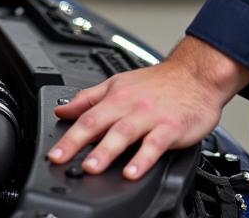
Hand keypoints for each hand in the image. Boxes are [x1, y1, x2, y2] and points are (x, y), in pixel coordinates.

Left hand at [49, 36, 248, 180]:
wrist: (195, 74)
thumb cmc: (158, 82)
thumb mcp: (118, 83)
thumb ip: (90, 98)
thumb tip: (63, 109)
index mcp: (116, 96)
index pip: (86, 116)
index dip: (67, 135)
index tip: (53, 154)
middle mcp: (130, 105)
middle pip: (99, 123)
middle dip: (77, 142)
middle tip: (61, 160)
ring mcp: (150, 116)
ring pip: (124, 133)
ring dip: (106, 151)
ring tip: (91, 167)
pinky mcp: (171, 127)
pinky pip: (155, 144)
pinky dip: (143, 159)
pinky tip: (133, 173)